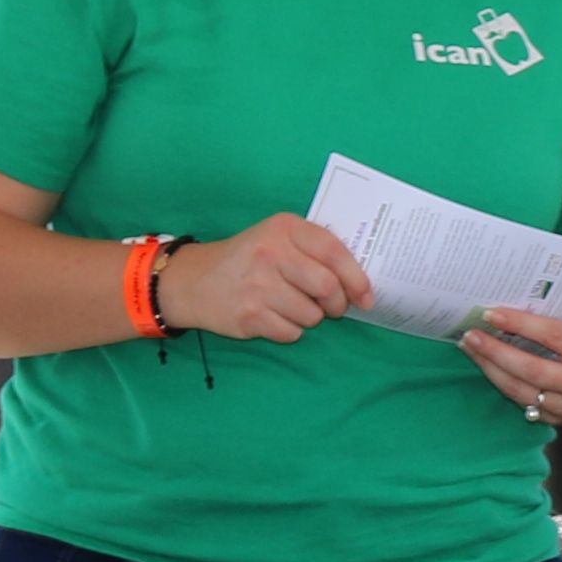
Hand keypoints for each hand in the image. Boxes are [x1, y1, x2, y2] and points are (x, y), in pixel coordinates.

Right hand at [162, 213, 372, 345]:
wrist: (194, 281)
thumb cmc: (249, 259)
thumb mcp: (278, 238)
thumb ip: (315, 250)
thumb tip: (360, 284)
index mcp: (284, 228)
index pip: (334, 252)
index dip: (357, 278)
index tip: (366, 297)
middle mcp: (271, 253)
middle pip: (328, 288)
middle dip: (337, 305)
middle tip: (331, 308)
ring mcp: (258, 285)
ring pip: (312, 316)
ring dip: (310, 318)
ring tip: (292, 307)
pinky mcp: (249, 315)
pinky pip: (291, 333)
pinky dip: (290, 330)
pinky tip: (273, 316)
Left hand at [461, 302, 561, 425]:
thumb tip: (517, 301)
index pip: (555, 337)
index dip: (521, 325)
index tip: (493, 313)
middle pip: (532, 369)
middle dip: (497, 351)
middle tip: (472, 334)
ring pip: (523, 391)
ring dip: (492, 369)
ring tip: (472, 348)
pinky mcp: (561, 420)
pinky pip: (525, 403)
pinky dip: (503, 384)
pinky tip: (488, 366)